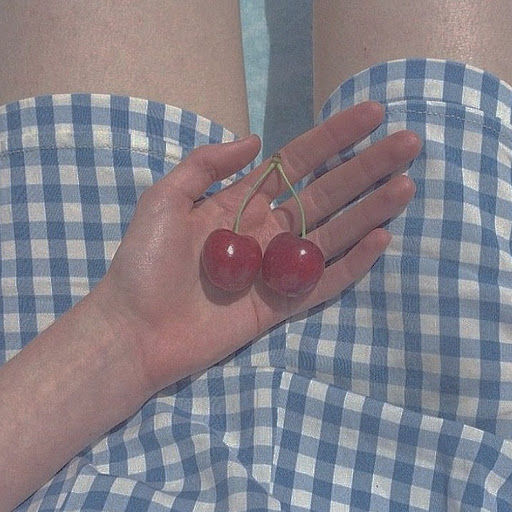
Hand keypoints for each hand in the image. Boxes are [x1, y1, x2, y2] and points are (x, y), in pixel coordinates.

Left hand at [96, 101, 420, 395]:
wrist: (134, 330)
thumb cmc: (144, 264)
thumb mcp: (164, 199)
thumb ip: (207, 165)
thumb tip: (257, 140)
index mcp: (241, 203)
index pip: (297, 163)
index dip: (332, 138)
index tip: (369, 115)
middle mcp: (266, 231)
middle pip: (325, 194)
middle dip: (366, 168)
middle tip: (408, 144)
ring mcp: (276, 269)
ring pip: (332, 235)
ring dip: (370, 212)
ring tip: (405, 186)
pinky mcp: (281, 306)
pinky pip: (324, 283)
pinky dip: (353, 264)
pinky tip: (381, 240)